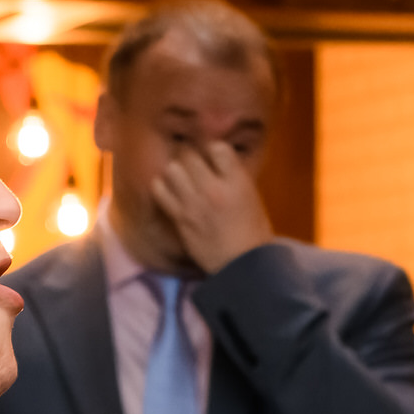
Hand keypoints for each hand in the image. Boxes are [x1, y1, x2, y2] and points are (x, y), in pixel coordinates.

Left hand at [151, 138, 271, 274]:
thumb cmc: (254, 233)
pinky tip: (170, 191)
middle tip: (193, 165)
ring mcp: (193, 202)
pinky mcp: (179, 217)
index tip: (213, 156)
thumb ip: (234, 178)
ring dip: (176, 171)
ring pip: (172, 169)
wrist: (242, 266)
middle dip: (191, 157)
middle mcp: (214, 188)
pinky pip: (160, 190)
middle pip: (190, 156)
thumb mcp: (252, 198)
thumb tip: (217, 164)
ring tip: (181, 178)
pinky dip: (162, 187)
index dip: (213, 150)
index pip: (217, 148)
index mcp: (237, 182)